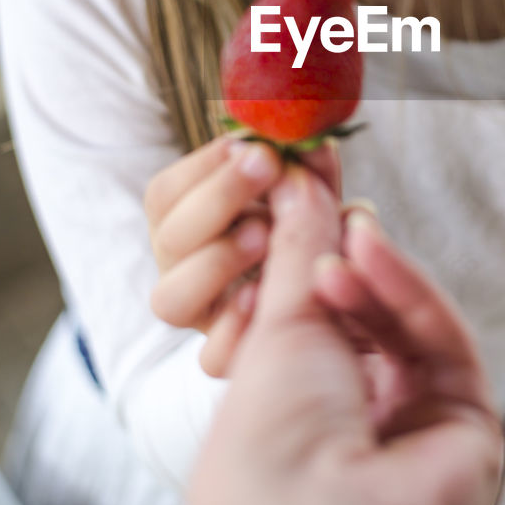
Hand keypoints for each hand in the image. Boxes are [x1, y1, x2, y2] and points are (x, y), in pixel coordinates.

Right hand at [144, 136, 340, 374]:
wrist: (339, 305)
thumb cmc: (316, 235)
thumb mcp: (314, 198)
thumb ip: (311, 174)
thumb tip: (315, 144)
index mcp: (189, 224)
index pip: (165, 194)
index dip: (204, 166)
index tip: (251, 143)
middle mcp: (184, 271)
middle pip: (168, 237)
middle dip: (219, 196)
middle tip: (266, 168)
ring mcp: (203, 318)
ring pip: (170, 299)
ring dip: (217, 259)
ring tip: (265, 234)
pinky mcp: (228, 361)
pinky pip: (212, 358)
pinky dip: (236, 329)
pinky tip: (265, 296)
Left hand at [194, 163, 504, 504]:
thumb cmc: (267, 439)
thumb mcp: (272, 324)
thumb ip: (295, 248)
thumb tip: (300, 184)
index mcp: (300, 410)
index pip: (317, 318)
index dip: (311, 255)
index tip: (305, 190)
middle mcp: (359, 420)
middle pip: (368, 317)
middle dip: (346, 255)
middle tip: (331, 194)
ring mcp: (415, 422)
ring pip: (407, 323)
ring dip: (371, 272)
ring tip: (343, 232)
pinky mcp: (467, 421)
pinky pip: (441, 338)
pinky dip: (405, 290)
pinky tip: (365, 253)